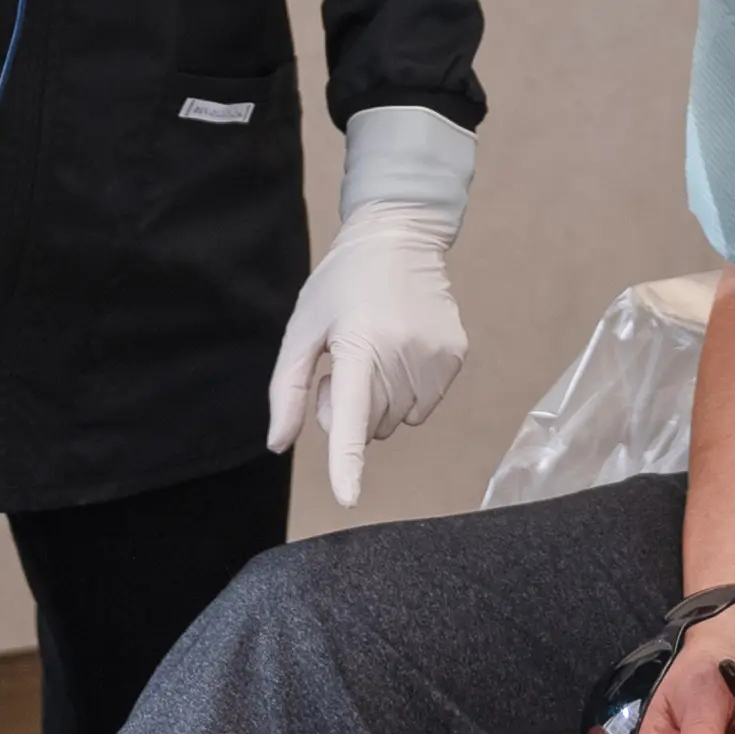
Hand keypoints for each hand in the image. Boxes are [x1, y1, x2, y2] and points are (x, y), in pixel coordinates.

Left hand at [264, 197, 465, 505]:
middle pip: (369, 423)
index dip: (346, 460)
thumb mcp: (303, 328)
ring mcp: (434, 356)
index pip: (352, 413)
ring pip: (396, 420)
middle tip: (347, 359)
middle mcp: (402, 352)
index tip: (346, 497)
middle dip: (353, 404)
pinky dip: (407, 391)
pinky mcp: (455, 356)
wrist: (399, 237)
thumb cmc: (341, 284)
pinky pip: (423, 407)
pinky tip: (401, 351)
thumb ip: (288, 388)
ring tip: (375, 349)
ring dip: (380, 399)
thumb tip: (279, 443)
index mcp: (358, 342)